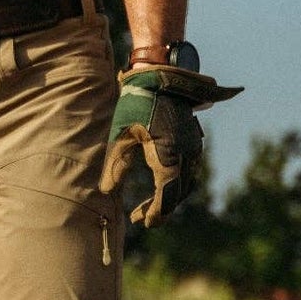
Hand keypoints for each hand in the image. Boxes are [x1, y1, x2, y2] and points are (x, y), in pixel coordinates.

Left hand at [99, 64, 241, 227]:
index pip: (166, 196)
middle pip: (177, 193)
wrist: (161, 77)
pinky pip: (189, 170)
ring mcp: (194, 147)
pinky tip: (161, 185)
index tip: (142, 223)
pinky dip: (176, 183)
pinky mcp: (194, 141)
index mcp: (169, 157)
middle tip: (141, 218)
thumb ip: (115, 166)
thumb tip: (106, 192)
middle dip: (160, 209)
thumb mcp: (121, 135)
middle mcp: (187, 155)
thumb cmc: (137, 105)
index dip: (155, 213)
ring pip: (185, 183)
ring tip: (148, 206)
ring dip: (169, 197)